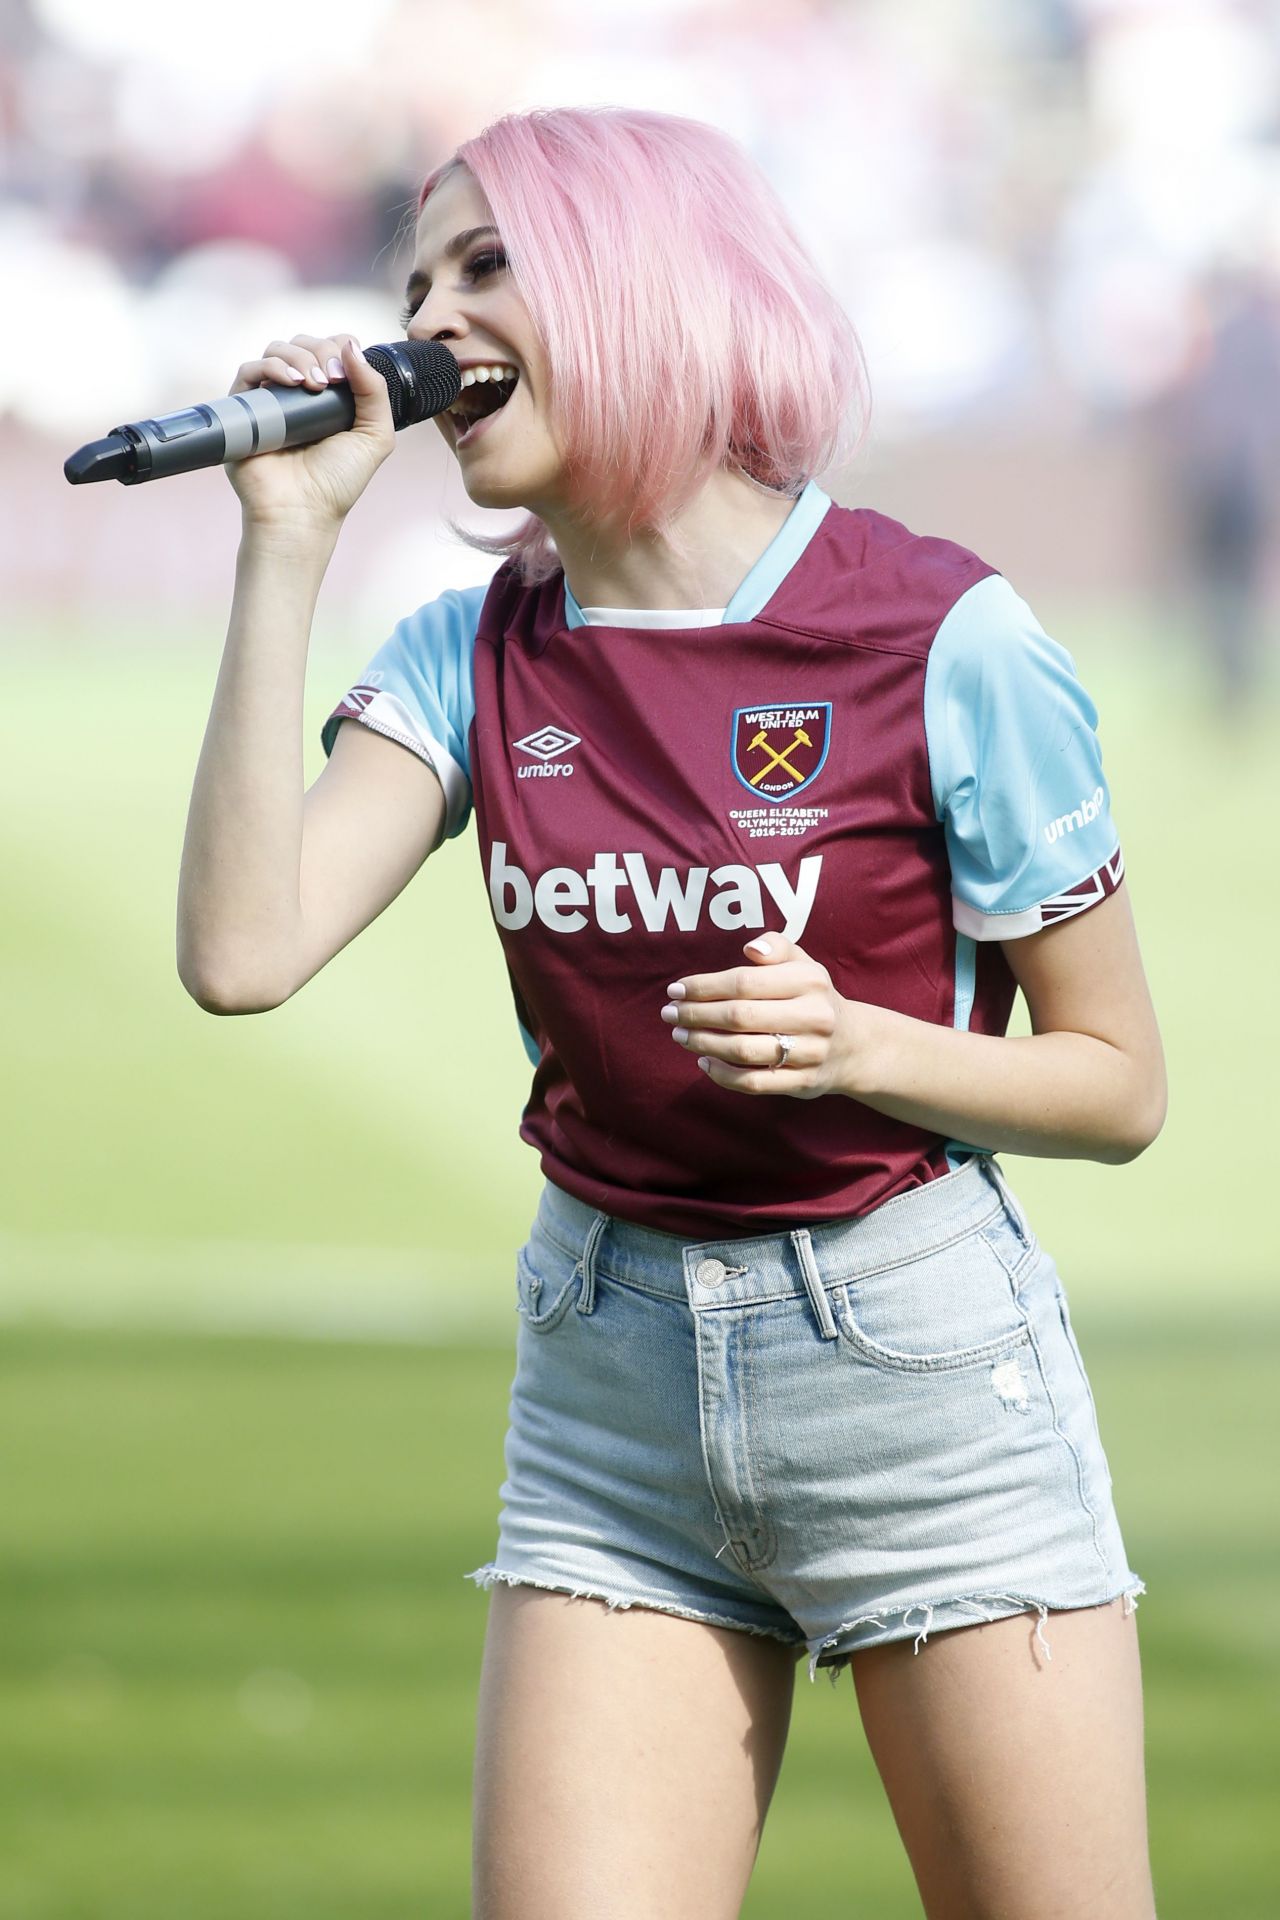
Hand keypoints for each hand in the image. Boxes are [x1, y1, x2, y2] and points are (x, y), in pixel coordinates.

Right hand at [226, 333, 395, 531]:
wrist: (302, 513)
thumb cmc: (337, 483)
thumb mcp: (374, 436)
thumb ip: (375, 390)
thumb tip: (350, 344)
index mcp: (329, 397)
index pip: (331, 350)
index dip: (339, 349)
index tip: (348, 375)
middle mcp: (298, 394)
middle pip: (304, 344)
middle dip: (321, 351)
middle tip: (332, 380)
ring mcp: (270, 400)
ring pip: (277, 351)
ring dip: (298, 356)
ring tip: (313, 385)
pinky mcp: (244, 409)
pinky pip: (249, 371)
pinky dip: (270, 367)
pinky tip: (291, 383)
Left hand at [660, 934, 875, 1099]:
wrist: (853, 1044)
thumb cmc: (812, 997)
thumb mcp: (803, 964)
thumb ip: (776, 947)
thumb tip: (750, 949)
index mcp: (810, 981)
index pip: (745, 982)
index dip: (704, 986)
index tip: (676, 989)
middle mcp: (813, 1016)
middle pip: (740, 1017)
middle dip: (697, 1015)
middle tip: (670, 1014)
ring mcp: (809, 1052)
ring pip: (744, 1051)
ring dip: (704, 1043)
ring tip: (680, 1036)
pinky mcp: (803, 1083)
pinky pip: (754, 1082)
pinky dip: (723, 1075)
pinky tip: (703, 1062)